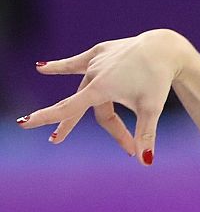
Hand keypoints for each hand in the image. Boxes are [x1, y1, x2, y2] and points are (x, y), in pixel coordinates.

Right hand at [17, 29, 189, 162]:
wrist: (163, 49)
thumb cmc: (158, 80)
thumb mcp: (152, 109)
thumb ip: (145, 135)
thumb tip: (145, 163)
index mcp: (100, 89)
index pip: (69, 108)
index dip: (48, 118)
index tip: (24, 123)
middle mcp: (92, 74)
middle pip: (88, 108)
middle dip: (77, 125)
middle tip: (56, 141)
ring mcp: (94, 62)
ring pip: (90, 92)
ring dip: (96, 108)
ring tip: (72, 123)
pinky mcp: (98, 52)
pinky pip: (76, 63)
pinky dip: (60, 66)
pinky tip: (41, 68)